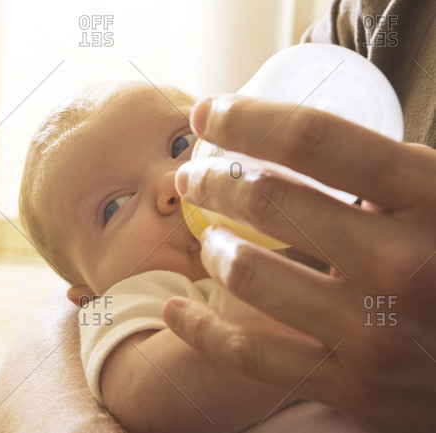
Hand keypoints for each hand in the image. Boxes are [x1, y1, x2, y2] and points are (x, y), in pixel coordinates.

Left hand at [163, 95, 435, 431]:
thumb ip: (383, 171)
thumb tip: (289, 140)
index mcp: (431, 197)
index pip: (312, 139)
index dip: (244, 119)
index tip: (206, 113)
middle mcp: (402, 263)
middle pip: (268, 200)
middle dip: (212, 180)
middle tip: (192, 177)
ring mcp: (375, 331)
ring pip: (248, 274)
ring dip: (212, 246)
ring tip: (207, 237)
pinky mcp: (355, 386)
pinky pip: (251, 356)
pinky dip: (201, 331)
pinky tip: (178, 310)